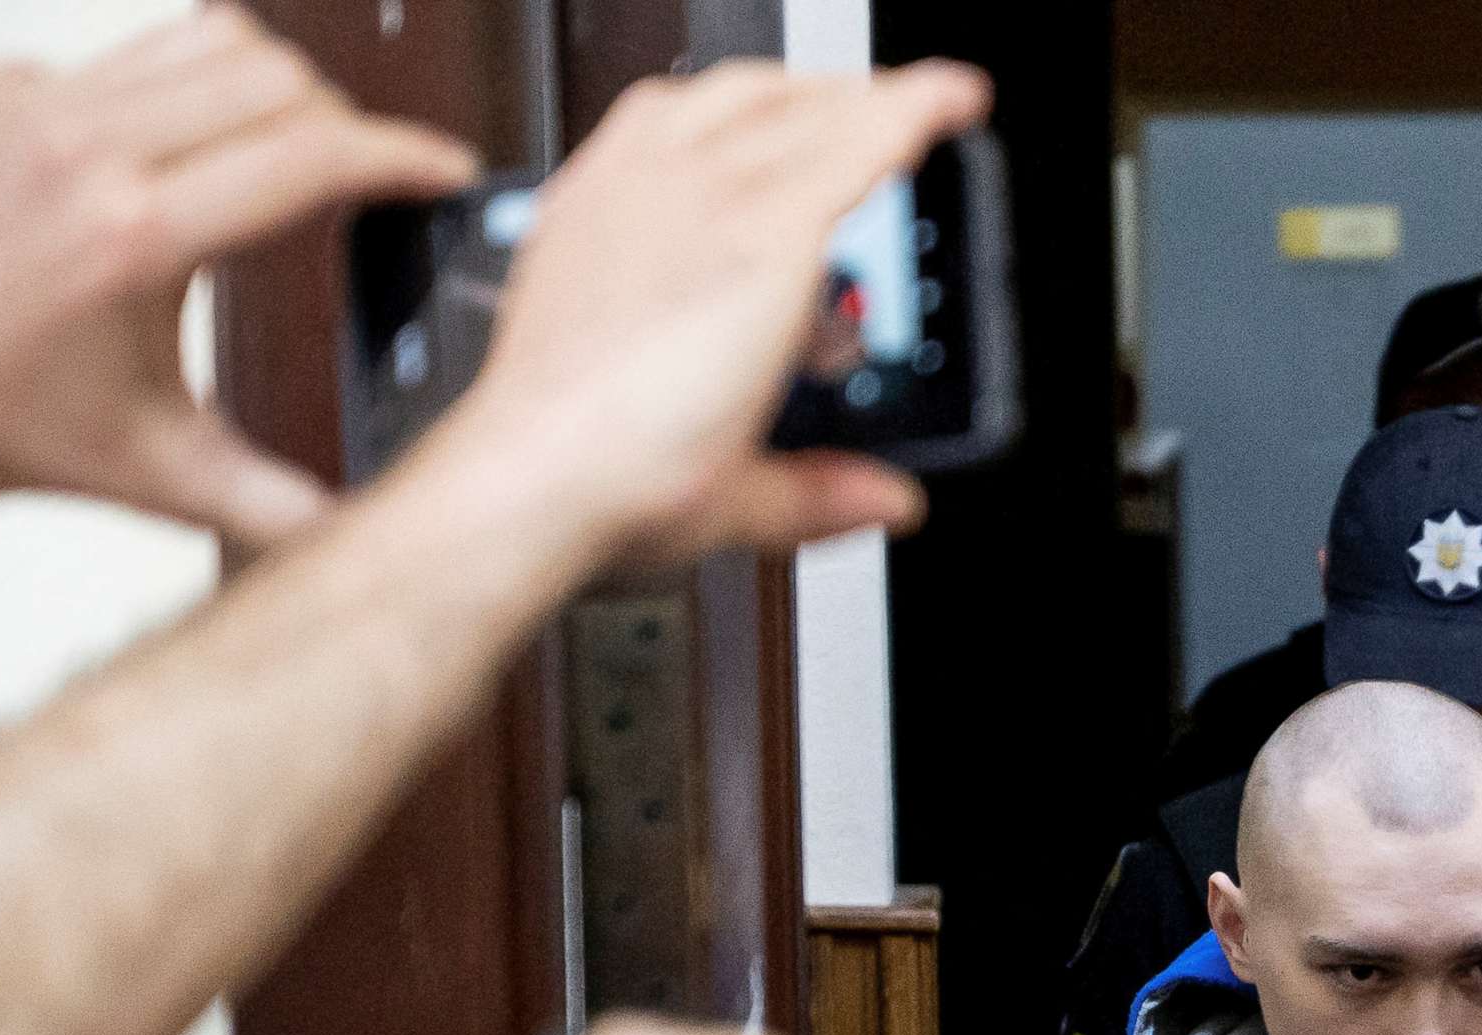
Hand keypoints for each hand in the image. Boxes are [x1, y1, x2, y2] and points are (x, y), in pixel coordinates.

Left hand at [0, 6, 477, 547]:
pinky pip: (143, 53)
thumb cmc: (17, 421)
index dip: (402, 156)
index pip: (310, 154)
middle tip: (371, 179)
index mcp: (136, 236)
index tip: (444, 170)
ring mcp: (43, 107)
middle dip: (347, 125)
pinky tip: (202, 150)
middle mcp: (86, 150)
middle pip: (278, 80)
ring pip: (215, 43)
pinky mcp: (14, 90)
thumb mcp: (170, 475)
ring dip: (278, 92)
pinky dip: (196, 89)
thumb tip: (374, 533)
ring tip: (299, 152)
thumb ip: (284, 505)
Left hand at [432, 60, 989, 565]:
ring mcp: (633, 189)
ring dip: (789, 88)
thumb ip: (831, 492)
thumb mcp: (755, 499)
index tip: (959, 95)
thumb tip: (889, 499)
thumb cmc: (620, 477)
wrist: (521, 480)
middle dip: (867, 95)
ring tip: (817, 104)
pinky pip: (649, 111)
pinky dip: (699, 102)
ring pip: (728, 91)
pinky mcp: (579, 203)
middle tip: (904, 110)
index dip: (922, 105)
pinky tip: (702, 121)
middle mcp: (700, 199)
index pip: (862, 137)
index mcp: (766, 251)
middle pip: (804, 104)